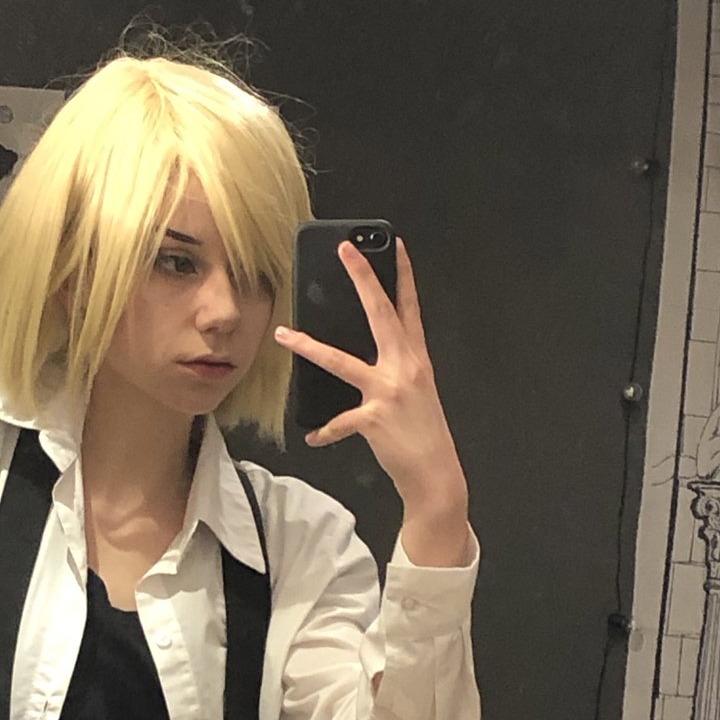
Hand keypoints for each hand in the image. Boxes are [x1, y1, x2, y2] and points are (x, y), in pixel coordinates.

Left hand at [274, 238, 468, 565]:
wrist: (436, 473)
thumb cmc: (423, 433)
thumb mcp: (417, 392)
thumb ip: (396, 368)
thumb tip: (373, 355)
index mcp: (416, 359)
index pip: (409, 307)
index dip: (403, 274)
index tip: (394, 245)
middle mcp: (405, 367)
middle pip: (380, 313)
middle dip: (363, 279)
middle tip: (345, 250)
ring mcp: (389, 391)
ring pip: (341, 361)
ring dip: (309, 347)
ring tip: (283, 334)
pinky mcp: (375, 417)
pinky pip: (340, 421)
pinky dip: (326, 431)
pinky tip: (313, 437)